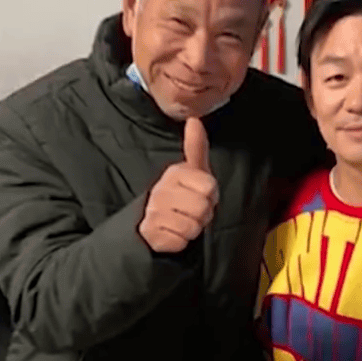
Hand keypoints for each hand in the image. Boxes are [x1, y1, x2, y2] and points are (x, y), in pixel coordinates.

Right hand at [138, 117, 217, 252]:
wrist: (151, 224)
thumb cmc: (179, 196)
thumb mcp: (190, 171)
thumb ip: (195, 147)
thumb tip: (195, 119)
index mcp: (175, 173)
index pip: (210, 187)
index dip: (211, 196)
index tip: (199, 195)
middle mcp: (161, 191)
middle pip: (203, 209)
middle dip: (203, 215)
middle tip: (191, 211)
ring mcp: (154, 213)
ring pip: (193, 227)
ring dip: (193, 228)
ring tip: (182, 221)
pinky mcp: (152, 234)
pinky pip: (181, 241)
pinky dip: (181, 241)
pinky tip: (172, 232)